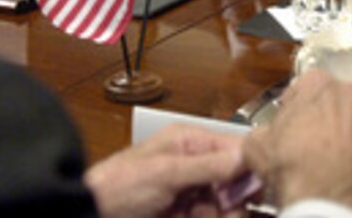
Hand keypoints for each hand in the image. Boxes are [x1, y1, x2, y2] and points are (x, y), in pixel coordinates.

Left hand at [84, 124, 245, 217]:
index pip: (234, 147)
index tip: (262, 185)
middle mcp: (194, 164)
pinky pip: (212, 214)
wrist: (90, 215)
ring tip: (201, 214)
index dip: (250, 166)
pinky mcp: (186, 214)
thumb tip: (245, 156)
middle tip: (230, 209)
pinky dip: (211, 217)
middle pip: (234, 180)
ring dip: (224, 212)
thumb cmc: (117, 186)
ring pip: (226, 204)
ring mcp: (190, 192)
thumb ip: (208, 165)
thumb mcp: (166, 172)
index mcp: (189, 142)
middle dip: (235, 198)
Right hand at [243, 70, 351, 216]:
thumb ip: (261, 130)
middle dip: (326, 117)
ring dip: (349, 135)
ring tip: (334, 160)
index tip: (293, 122)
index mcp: (318, 85)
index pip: (306, 85)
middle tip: (313, 143)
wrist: (325, 205)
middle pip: (337, 101)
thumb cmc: (293, 171)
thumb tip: (261, 137)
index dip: (297, 105)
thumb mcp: (256, 145)